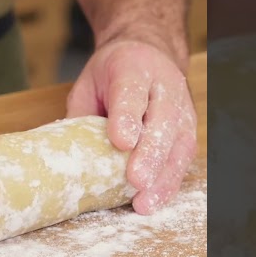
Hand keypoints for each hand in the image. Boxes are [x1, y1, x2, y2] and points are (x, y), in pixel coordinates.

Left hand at [67, 34, 197, 214]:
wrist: (148, 55)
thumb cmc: (114, 74)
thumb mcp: (89, 83)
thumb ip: (82, 115)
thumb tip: (66, 156)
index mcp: (134, 67)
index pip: (132, 92)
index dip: (127, 116)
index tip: (121, 141)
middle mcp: (165, 86)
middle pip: (162, 121)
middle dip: (150, 153)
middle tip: (136, 180)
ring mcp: (183, 109)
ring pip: (179, 144)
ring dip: (163, 176)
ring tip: (145, 201)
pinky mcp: (189, 131)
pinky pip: (183, 159)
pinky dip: (170, 182)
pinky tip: (155, 200)